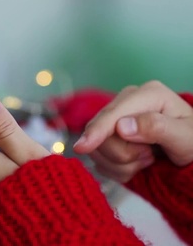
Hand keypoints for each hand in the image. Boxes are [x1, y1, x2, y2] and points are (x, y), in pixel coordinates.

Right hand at [73, 80, 192, 182]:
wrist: (192, 154)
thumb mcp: (185, 137)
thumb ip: (156, 127)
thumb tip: (121, 126)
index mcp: (147, 94)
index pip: (113, 114)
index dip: (97, 131)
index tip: (82, 148)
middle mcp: (126, 102)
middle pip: (101, 133)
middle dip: (124, 154)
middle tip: (150, 157)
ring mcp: (115, 119)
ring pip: (97, 148)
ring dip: (121, 164)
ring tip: (146, 160)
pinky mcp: (108, 136)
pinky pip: (99, 158)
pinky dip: (117, 169)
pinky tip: (136, 164)